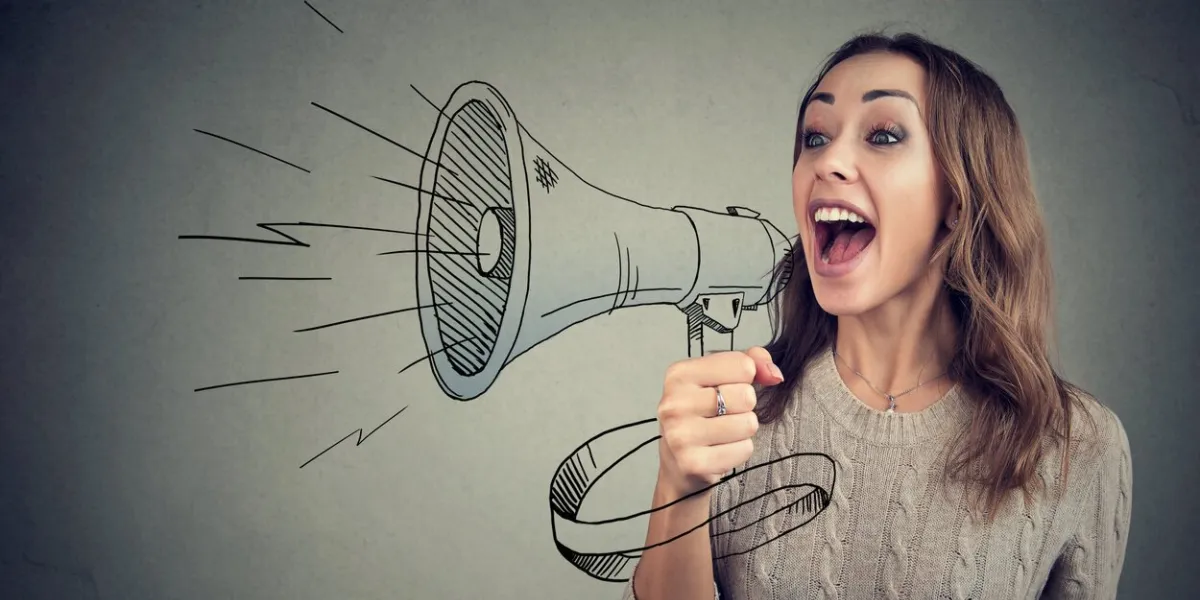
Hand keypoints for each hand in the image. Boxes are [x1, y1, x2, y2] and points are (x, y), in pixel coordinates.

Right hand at [655, 347, 783, 500]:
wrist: (676, 462)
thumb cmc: (701, 414)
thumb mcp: (718, 377)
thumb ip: (750, 361)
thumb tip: (774, 374)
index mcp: (679, 374)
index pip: (742, 364)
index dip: (746, 377)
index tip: (728, 387)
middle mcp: (675, 403)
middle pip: (746, 395)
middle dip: (744, 406)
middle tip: (723, 414)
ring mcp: (681, 435)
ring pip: (748, 424)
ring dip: (743, 429)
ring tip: (722, 433)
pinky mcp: (694, 463)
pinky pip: (744, 449)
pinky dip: (739, 450)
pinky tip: (719, 450)